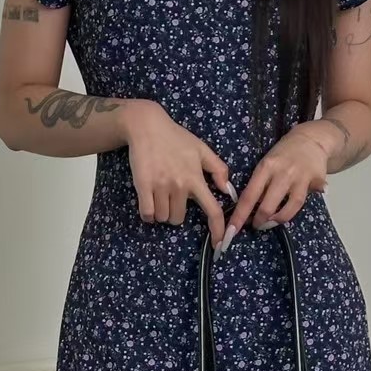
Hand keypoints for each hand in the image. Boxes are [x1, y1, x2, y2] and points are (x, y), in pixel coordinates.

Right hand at [123, 101, 232, 248]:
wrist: (146, 126)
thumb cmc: (175, 138)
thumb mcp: (201, 149)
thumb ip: (217, 169)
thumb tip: (227, 190)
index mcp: (196, 178)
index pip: (212, 210)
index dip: (217, 230)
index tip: (219, 244)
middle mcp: (180, 185)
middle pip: (179, 219)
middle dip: (175, 213)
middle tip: (171, 197)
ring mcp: (160, 186)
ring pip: (163, 217)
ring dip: (161, 212)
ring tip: (159, 196)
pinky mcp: (143, 186)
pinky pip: (147, 214)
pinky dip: (148, 214)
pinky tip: (148, 203)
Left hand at [221, 122, 335, 246]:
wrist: (310, 140)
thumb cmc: (282, 155)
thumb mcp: (266, 164)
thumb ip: (260, 185)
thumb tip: (250, 211)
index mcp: (266, 167)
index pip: (249, 196)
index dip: (240, 215)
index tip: (232, 230)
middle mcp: (283, 173)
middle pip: (269, 205)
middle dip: (260, 221)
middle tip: (257, 225)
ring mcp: (301, 177)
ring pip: (291, 207)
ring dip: (279, 219)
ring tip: (272, 222)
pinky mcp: (317, 181)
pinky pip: (307, 200)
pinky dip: (301, 208)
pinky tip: (293, 209)